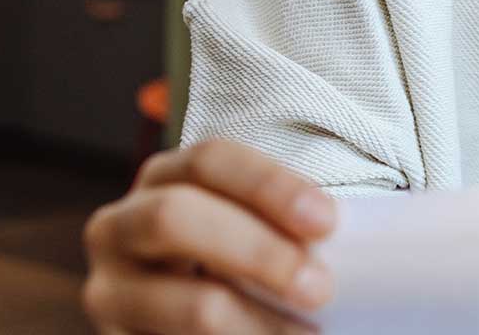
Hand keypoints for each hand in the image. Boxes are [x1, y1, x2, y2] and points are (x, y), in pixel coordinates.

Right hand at [82, 138, 337, 333]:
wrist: (195, 324)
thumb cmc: (246, 270)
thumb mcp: (254, 234)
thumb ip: (288, 228)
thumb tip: (368, 238)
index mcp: (164, 180)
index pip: (209, 161)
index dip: (268, 186)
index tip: (327, 222)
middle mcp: (120, 227)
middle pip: (175, 218)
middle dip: (257, 252)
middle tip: (320, 288)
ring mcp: (110, 293)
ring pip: (190, 304)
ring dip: (259, 322)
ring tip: (308, 334)